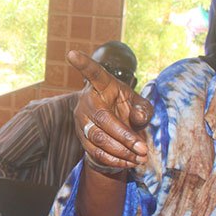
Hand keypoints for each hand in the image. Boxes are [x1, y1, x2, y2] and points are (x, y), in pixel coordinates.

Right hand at [68, 50, 153, 169]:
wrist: (114, 126)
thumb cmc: (127, 108)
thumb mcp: (140, 103)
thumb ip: (143, 108)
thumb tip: (138, 118)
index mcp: (102, 85)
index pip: (92, 72)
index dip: (82, 63)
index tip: (71, 53)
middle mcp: (87, 101)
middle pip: (102, 119)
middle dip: (124, 137)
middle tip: (144, 149)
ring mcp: (81, 120)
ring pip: (98, 139)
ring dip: (121, 151)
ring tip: (140, 158)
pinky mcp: (81, 138)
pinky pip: (96, 152)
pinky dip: (114, 159)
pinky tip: (129, 161)